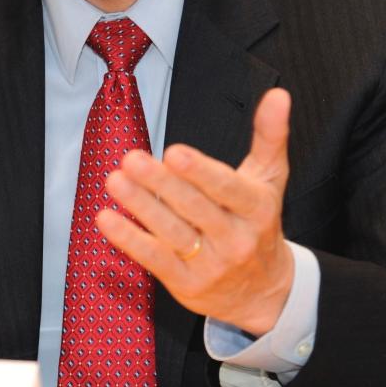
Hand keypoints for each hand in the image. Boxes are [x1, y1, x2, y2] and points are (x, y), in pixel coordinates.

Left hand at [97, 88, 293, 335]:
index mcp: (257, 209)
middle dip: (161, 183)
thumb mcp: (271, 179)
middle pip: (195, 209)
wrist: (265, 292)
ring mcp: (211, 265)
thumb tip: (279, 94)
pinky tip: (106, 219)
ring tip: (115, 180)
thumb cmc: (260, 222)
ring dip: (141, 206)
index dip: (200, 173)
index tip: (174, 153)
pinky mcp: (186, 284)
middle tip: (132, 159)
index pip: (228, 188)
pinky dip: (129, 239)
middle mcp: (236, 239)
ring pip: (172, 233)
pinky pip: (155, 260)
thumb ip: (270, 135)